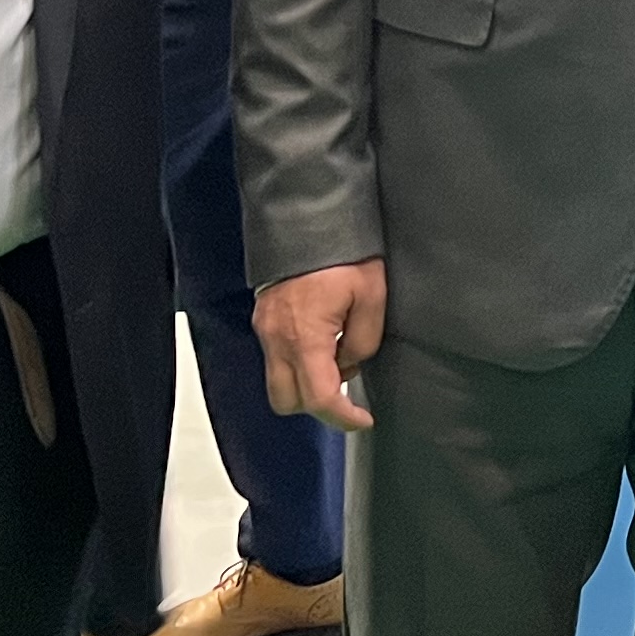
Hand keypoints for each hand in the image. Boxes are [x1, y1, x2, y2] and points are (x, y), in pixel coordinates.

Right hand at [257, 260, 385, 433]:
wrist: (307, 216)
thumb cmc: (343, 254)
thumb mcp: (371, 298)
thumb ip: (363, 342)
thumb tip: (349, 365)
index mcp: (305, 338)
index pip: (319, 398)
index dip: (343, 418)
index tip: (363, 419)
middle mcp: (277, 340)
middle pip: (286, 402)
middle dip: (316, 406)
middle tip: (346, 393)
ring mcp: (265, 330)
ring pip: (277, 383)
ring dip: (305, 385)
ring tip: (336, 360)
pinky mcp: (263, 319)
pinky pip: (275, 359)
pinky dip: (297, 364)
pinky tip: (322, 343)